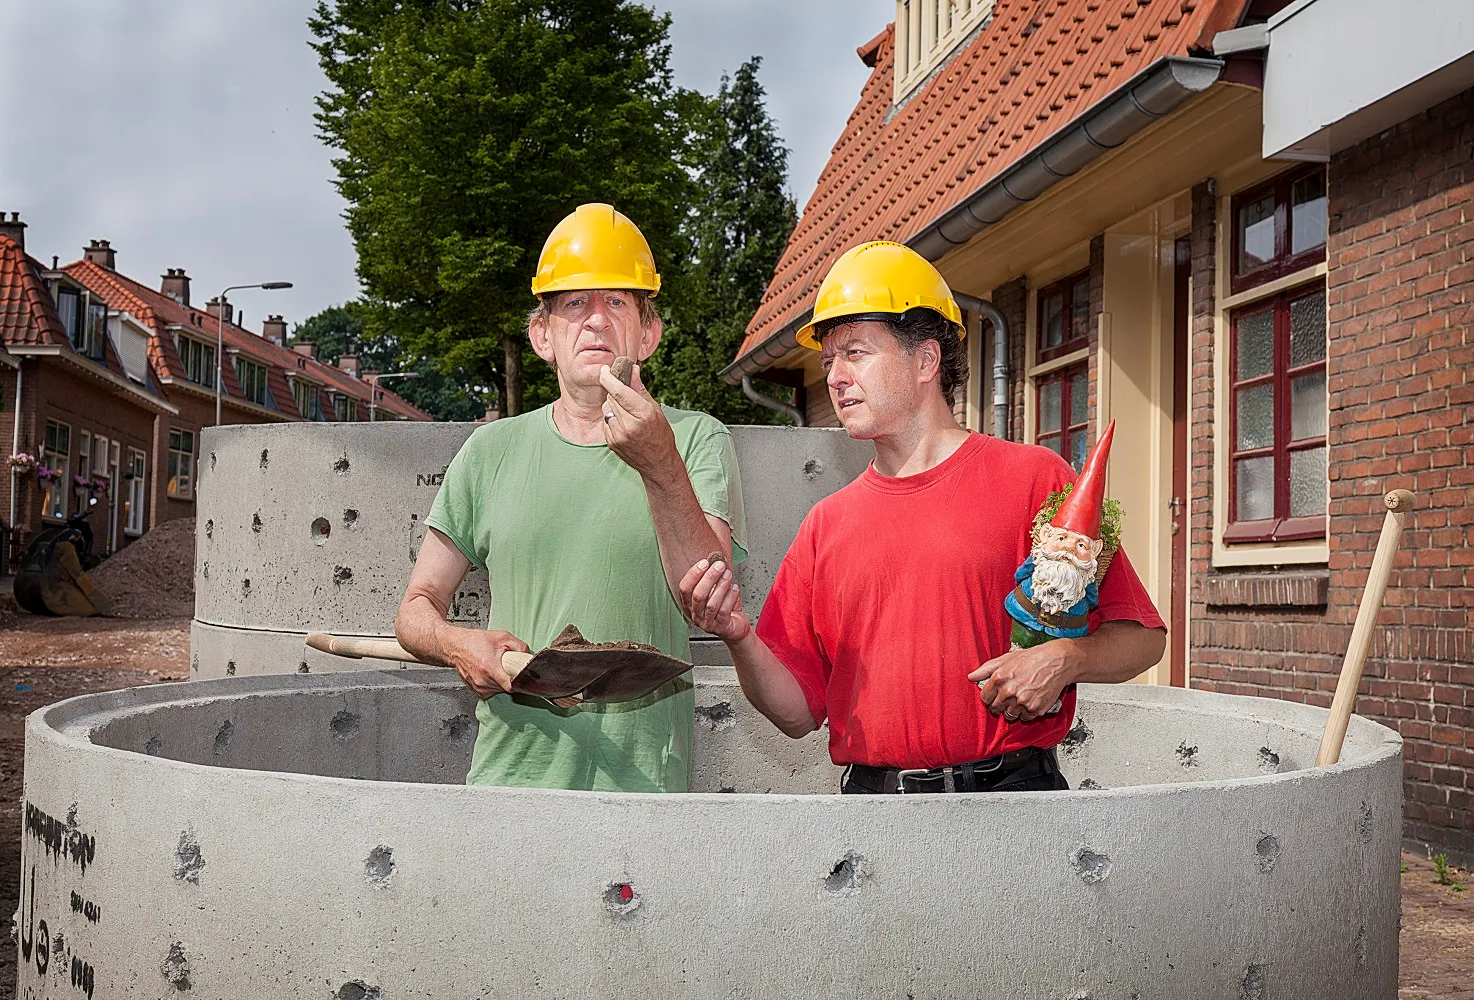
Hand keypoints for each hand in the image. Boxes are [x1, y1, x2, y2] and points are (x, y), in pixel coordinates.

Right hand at [449, 628, 531, 698]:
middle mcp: (483, 681)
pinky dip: (494, 685)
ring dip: (501, 682)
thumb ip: (519, 646)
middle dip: (510, 678)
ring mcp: (478, 687)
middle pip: (506, 688)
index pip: (511, 686)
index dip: (519, 682)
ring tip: (497, 669)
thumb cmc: (476, 641)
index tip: (522, 677)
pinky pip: (491, 692)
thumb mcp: (502, 637)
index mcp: (490, 668)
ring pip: (499, 691)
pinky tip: (491, 674)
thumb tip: (528, 656)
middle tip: (507, 667)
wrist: (456, 646)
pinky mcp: (476, 690)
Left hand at [599, 363, 678, 477]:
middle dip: (615, 391)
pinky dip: (612, 418)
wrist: (658, 463)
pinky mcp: (611, 443)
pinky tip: (623, 424)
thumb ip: (640, 389)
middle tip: (623, 391)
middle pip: (611, 398)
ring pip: (606, 409)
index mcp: (643, 414)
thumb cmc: (660, 434)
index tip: (604, 369)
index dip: (608, 378)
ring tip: (627, 412)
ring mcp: (618, 435)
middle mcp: (629, 425)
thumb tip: (632, 369)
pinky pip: (605, 421)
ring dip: (613, 405)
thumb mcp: (655, 409)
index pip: (619, 392)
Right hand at [678, 556, 750, 643]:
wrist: (735, 626)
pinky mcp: (720, 627)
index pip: (685, 589)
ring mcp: (707, 622)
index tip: (704, 562)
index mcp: (689, 604)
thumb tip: (716, 557)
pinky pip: (724, 611)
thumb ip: (712, 578)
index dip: (693, 575)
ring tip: (728, 574)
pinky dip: (730, 597)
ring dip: (721, 586)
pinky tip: (735, 588)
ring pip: (711, 604)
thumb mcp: (714, 591)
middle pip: (698, 595)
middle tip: (719, 565)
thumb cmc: (723, 606)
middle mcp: (696, 614)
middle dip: (709, 578)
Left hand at [969, 641, 1077, 722]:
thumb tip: (971, 677)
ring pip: (1010, 715)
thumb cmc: (1032, 659)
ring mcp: (1022, 702)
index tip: (994, 695)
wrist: (1056, 662)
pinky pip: (1025, 718)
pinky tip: (1030, 701)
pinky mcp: (1035, 709)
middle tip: (1008, 697)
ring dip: (1013, 709)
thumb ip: (986, 669)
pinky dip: (1026, 712)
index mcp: (999, 679)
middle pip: (996, 709)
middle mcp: (1009, 692)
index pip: (985, 698)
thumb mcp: (1005, 659)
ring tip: (1020, 697)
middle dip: (999, 704)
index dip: (989, 697)